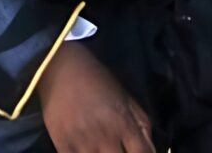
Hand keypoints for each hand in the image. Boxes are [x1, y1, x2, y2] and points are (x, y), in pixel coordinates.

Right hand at [36, 42, 153, 152]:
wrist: (61, 68)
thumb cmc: (98, 82)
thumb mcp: (127, 99)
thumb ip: (142, 128)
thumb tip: (150, 152)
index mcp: (123, 123)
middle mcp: (105, 137)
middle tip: (117, 148)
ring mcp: (82, 143)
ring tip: (102, 149)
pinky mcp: (63, 145)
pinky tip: (86, 150)